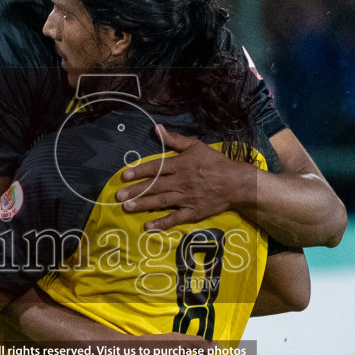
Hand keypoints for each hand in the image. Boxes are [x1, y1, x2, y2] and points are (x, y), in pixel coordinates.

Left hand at [113, 124, 251, 231]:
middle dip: (135, 190)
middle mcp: (181, 182)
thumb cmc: (216, 162)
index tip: (124, 175)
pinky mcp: (192, 212)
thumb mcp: (196, 146)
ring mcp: (186, 198)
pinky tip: (148, 226)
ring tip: (127, 207)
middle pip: (155, 186)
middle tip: (118, 195)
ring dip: (143, 205)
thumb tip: (157, 129)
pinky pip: (175, 218)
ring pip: (161, 201)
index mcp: (181, 165)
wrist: (236, 183)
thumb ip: (175, 140)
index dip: (139, 171)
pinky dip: (162, 223)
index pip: (156, 167)